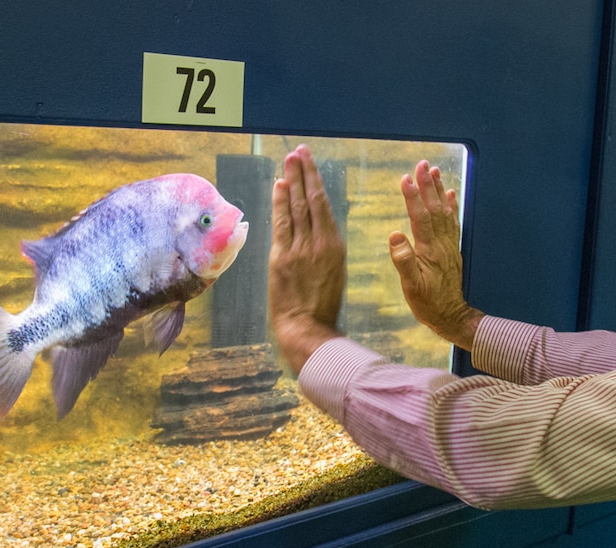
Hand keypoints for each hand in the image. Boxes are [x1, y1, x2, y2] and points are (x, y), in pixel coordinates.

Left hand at [268, 145, 344, 372]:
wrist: (307, 328)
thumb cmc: (322, 306)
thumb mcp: (334, 272)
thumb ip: (325, 248)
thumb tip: (317, 226)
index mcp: (335, 246)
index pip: (323, 206)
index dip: (315, 182)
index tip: (310, 164)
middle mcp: (319, 242)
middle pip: (310, 200)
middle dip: (304, 173)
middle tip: (299, 151)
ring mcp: (299, 248)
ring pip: (296, 207)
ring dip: (292, 181)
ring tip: (290, 160)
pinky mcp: (282, 257)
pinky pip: (282, 223)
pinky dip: (281, 202)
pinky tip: (279, 185)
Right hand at [389, 160, 482, 350]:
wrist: (450, 315)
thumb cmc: (427, 302)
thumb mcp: (411, 286)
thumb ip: (403, 261)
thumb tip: (395, 235)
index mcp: (429, 250)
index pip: (420, 217)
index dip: (412, 197)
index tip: (406, 178)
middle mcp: (442, 243)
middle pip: (434, 209)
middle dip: (428, 185)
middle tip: (423, 164)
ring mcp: (449, 245)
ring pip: (444, 212)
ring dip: (439, 190)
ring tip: (435, 171)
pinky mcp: (452, 248)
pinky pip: (453, 222)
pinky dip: (451, 206)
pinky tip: (450, 194)